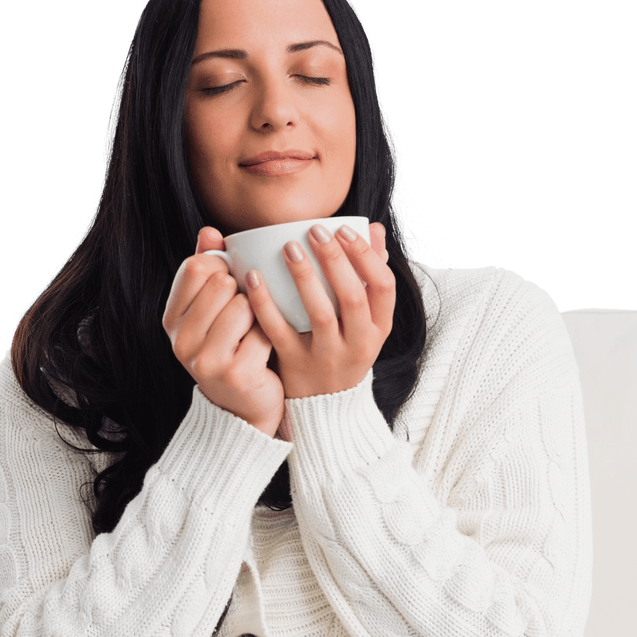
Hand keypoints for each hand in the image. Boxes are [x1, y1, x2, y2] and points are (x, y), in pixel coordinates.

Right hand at [162, 226, 284, 436]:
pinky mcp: (235, 374)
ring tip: (252, 333)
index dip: (222, 267)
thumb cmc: (231, 349)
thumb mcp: (211, 310)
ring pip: (244, 304)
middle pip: (222, 282)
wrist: (242, 410)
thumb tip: (210, 231)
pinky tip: (263, 352)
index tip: (230, 283)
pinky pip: (263, 332)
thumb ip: (209, 269)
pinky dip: (270, 337)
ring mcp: (205, 360)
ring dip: (258, 314)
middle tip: (243, 314)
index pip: (197, 267)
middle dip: (241, 290)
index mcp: (171, 320)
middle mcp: (181, 341)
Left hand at [245, 222, 394, 399]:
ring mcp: (327, 358)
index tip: (343, 229)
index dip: (365, 255)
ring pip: (320, 314)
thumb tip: (373, 229)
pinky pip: (279, 331)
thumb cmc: (343, 348)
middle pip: (353, 297)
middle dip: (335, 260)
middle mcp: (359, 344)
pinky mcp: (296, 366)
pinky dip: (266, 303)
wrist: (325, 407)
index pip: (383, 287)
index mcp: (378, 328)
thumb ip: (368, 275)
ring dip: (305, 277)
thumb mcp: (366, 319)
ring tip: (289, 248)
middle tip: (315, 230)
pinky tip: (253, 277)